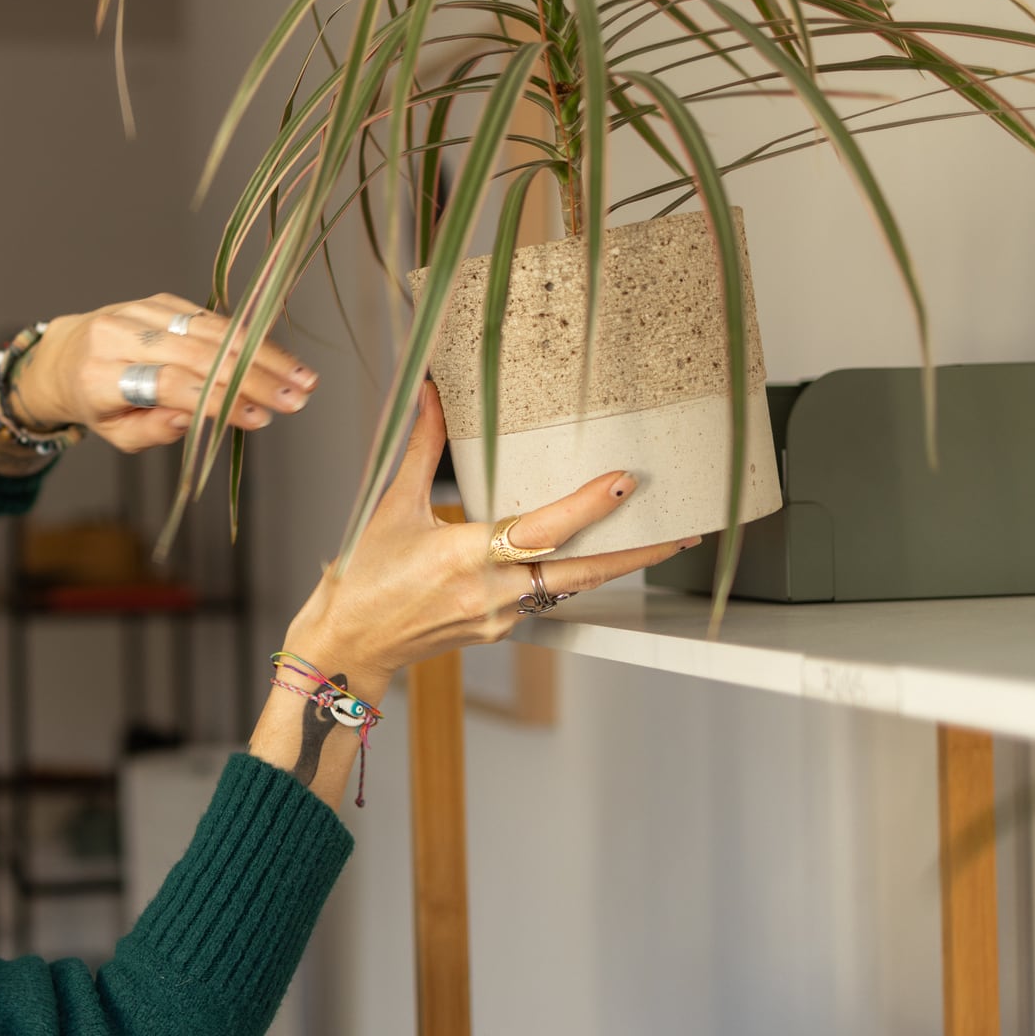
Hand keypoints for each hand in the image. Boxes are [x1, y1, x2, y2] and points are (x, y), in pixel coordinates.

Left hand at [11, 294, 317, 453]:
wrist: (66, 354)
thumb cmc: (96, 403)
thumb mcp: (117, 434)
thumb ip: (155, 430)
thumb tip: (199, 419)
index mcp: (99, 375)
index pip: (168, 383)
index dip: (217, 399)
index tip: (260, 418)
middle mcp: (118, 334)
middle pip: (196, 352)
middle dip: (253, 377)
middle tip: (296, 399)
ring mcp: (140, 310)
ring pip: (209, 329)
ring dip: (262, 354)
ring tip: (302, 379)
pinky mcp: (160, 299)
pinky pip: (210, 317)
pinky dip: (249, 338)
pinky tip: (280, 358)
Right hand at [281, 379, 697, 693]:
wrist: (349, 643)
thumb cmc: (363, 579)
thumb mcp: (391, 506)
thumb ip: (421, 448)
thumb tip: (434, 392)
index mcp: (463, 556)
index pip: (541, 529)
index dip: (588, 507)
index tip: (625, 485)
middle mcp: (490, 591)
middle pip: (581, 571)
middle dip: (637, 553)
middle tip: (684, 530)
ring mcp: (499, 616)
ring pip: (571, 585)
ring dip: (615, 565)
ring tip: (660, 541)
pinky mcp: (499, 628)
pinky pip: (546, 596)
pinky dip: (572, 573)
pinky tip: (591, 557)